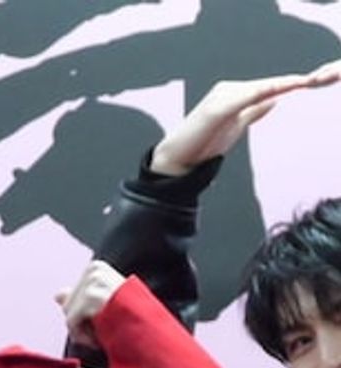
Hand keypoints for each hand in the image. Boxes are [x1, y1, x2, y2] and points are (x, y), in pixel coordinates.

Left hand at [55, 260, 125, 353]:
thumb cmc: (128, 320)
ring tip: (104, 334)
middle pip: (67, 305)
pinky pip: (71, 323)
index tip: (101, 323)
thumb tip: (57, 295)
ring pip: (68, 315)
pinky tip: (100, 338)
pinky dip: (83, 336)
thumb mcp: (100, 307)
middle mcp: (94, 270)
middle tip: (103, 332)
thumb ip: (78, 299)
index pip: (71, 298)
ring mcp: (94, 281)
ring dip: (84, 332)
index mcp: (96, 268)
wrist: (148, 330)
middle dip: (81, 325)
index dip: (82, 318)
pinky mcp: (92, 295)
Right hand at [151, 63, 340, 176]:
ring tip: (306, 81)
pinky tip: (280, 90)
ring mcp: (221, 98)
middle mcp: (228, 90)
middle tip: (320, 77)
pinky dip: (263, 92)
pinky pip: (245, 98)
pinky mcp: (216, 109)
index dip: (290, 84)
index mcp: (233, 94)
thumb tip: (273, 99)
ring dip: (284, 84)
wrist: (174, 162)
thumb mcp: (235, 125)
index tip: (315, 80)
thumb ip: (253, 111)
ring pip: (259, 88)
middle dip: (292, 82)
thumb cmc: (201, 145)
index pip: (267, 87)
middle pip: (267, 85)